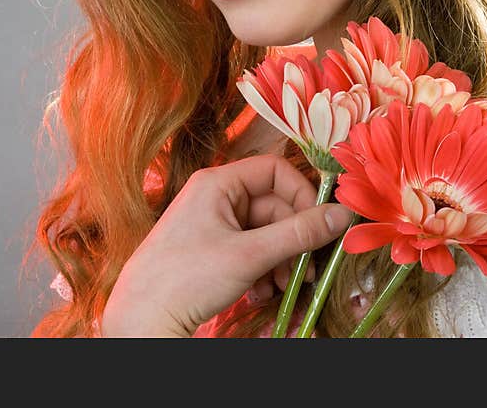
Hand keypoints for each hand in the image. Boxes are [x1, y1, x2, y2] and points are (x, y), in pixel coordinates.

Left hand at [100, 154, 353, 336]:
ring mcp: (211, 223)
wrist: (143, 316)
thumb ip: (299, 233)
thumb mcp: (250, 255)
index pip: (275, 170)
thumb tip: (343, 214)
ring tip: (279, 287)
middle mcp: (214, 196)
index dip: (302, 195)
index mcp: (217, 182)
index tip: (320, 226)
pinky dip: (262, 270)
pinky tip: (259, 292)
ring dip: (280, 260)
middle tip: (307, 271)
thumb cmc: (187, 278)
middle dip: (293, 240)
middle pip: (273, 206)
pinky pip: (249, 249)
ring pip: (265, 232)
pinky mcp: (210, 248)